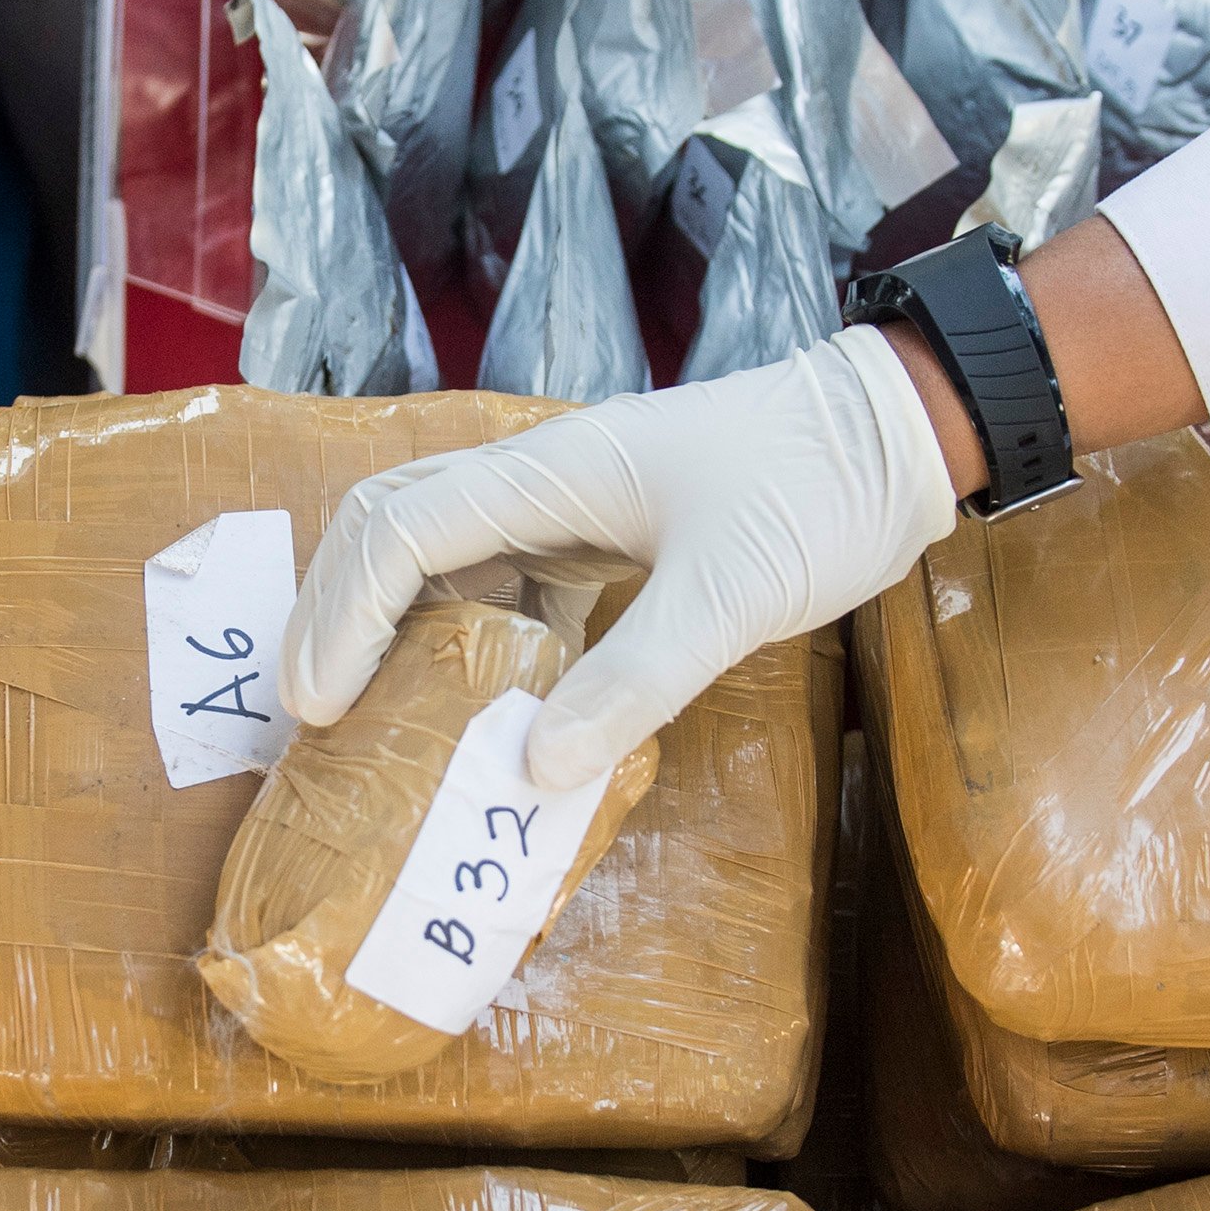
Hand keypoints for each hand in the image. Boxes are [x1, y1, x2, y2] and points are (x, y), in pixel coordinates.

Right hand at [281, 327, 959, 789]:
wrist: (897, 438)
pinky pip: (508, 581)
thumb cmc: (816, 492)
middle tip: (312, 718)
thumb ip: (634, 680)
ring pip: (444, 554)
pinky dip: (474, 640)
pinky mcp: (606, 532)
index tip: (320, 709)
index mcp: (550, 471)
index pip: (400, 533)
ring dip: (396, 626)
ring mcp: (571, 501)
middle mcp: (542, 477)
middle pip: (393, 528)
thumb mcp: (732, 596)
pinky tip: (483, 708)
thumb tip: (534, 772)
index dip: (341, 617)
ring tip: (372, 718)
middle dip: (336, 614)